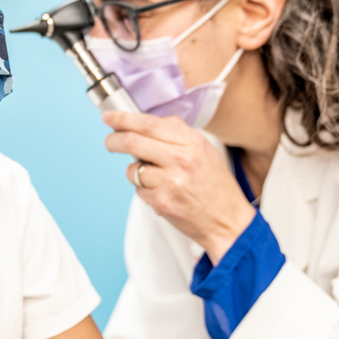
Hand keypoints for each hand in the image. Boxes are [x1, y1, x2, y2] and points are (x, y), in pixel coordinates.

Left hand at [103, 111, 256, 263]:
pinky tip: (161, 192)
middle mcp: (181, 159)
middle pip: (132, 141)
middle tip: (110, 142)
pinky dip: (144, 190)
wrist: (228, 221)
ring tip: (152, 176)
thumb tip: (145, 124)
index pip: (149, 124)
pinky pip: (139, 190)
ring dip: (135, 171)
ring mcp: (170, 182)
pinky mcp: (162, 202)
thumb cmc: (216, 186)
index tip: (111, 117)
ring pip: (133, 169)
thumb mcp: (205, 150)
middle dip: (114, 140)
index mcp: (192, 142)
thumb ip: (178, 135)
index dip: (124, 119)